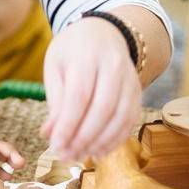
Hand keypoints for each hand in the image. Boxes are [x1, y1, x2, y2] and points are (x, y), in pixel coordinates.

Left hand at [41, 18, 141, 161]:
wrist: (103, 32)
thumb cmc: (73, 51)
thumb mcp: (56, 67)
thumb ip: (55, 100)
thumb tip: (50, 135)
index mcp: (86, 55)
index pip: (79, 95)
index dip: (68, 125)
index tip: (56, 146)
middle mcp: (113, 65)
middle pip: (102, 108)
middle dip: (84, 138)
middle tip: (67, 155)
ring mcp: (129, 77)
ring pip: (120, 116)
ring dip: (100, 142)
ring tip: (81, 155)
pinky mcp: (138, 90)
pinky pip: (131, 119)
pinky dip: (116, 139)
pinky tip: (99, 151)